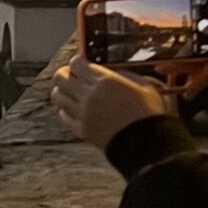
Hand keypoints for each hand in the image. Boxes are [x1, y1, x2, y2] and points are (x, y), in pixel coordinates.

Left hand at [52, 58, 167, 149]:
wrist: (148, 145)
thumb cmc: (150, 115)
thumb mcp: (146, 86)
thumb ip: (127, 75)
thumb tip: (113, 71)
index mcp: (106, 81)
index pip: (77, 63)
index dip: (77, 62)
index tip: (81, 64)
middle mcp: (90, 95)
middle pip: (60, 77)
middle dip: (64, 74)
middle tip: (72, 77)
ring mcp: (83, 114)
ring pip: (57, 96)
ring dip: (62, 92)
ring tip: (71, 93)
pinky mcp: (81, 130)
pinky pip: (62, 115)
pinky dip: (64, 110)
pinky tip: (73, 109)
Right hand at [167, 0, 207, 106]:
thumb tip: (207, 24)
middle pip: (186, 20)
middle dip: (169, 17)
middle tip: (156, 17)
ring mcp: (204, 49)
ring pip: (180, 44)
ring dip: (167, 47)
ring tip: (158, 51)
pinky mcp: (200, 67)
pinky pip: (182, 66)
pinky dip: (172, 68)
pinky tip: (165, 67)